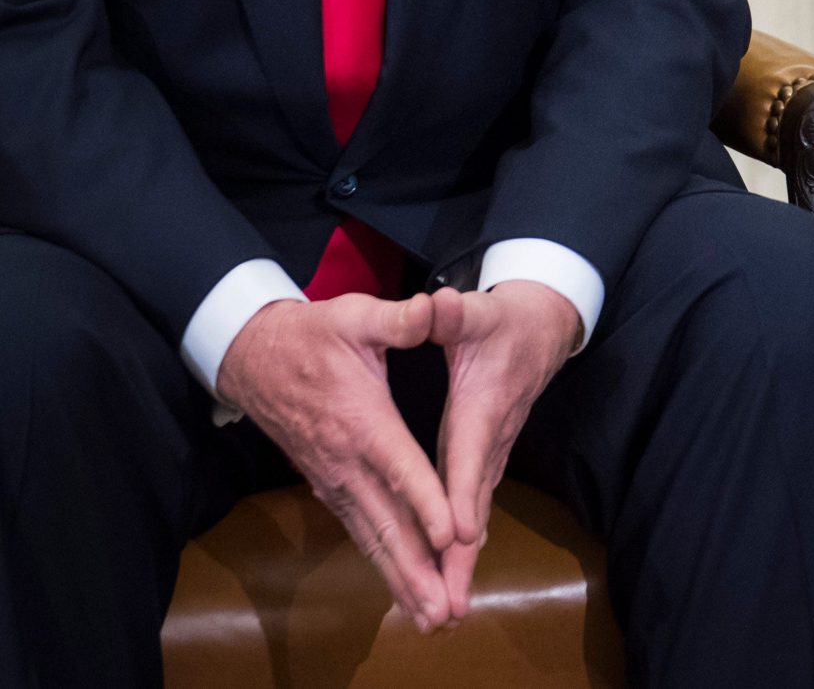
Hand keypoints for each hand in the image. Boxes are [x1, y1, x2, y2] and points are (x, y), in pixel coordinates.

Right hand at [216, 294, 458, 630]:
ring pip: (372, 537)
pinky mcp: (328, 485)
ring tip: (431, 616)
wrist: (252, 355)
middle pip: (387, 522)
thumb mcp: (355, 314)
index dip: (426, 503)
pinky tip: (402, 589)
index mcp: (362, 421)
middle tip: (446, 610)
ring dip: (400, 578)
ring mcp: (334, 479)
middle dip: (418, 568)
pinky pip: (359, 531)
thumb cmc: (312, 333)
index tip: (451, 538)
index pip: (400, 468)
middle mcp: (346, 461)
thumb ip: (398, 319)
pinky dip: (381, 562)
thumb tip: (435, 306)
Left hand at [427, 281, 582, 616]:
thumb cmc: (506, 319)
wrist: (545, 326)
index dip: (462, 494)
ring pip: (477, 510)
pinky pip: (475, 504)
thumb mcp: (482, 310)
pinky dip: (464, 543)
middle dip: (463, 555)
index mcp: (484, 404)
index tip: (457, 535)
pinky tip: (451, 571)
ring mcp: (494, 450)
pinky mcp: (490, 456)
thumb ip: (456, 313)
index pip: (469, 454)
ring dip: (463, 560)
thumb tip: (440, 305)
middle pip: (476, 501)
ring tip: (448, 605)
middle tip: (450, 602)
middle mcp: (492, 436)